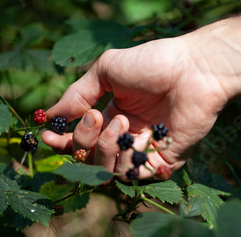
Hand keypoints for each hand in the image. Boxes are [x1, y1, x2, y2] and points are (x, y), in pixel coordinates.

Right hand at [42, 37, 229, 179]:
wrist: (193, 69)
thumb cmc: (152, 63)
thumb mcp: (106, 70)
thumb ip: (77, 94)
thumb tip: (50, 115)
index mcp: (112, 117)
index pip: (80, 139)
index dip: (62, 140)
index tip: (47, 136)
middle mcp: (125, 137)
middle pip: (89, 158)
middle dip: (84, 140)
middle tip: (95, 116)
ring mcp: (143, 152)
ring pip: (107, 170)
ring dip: (105, 147)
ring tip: (120, 120)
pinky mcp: (163, 163)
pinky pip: (134, 176)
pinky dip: (126, 159)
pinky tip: (135, 135)